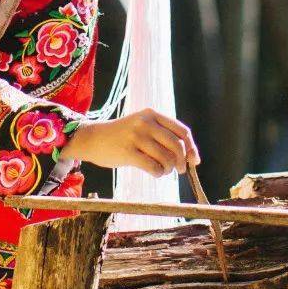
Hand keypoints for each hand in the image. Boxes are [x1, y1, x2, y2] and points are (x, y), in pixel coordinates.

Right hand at [63, 110, 199, 177]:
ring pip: (166, 158)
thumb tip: (191, 156)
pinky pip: (153, 167)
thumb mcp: (142, 126)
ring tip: (162, 170)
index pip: (182, 131)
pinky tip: (155, 173)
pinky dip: (159, 174)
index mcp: (152, 114)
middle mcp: (145, 123)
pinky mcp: (128, 152)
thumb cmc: (122, 136)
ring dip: (168, 169)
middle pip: (176, 146)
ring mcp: (136, 136)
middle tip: (180, 170)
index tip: (194, 160)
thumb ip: (163, 136)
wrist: (92, 138)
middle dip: (182, 162)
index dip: (191, 147)